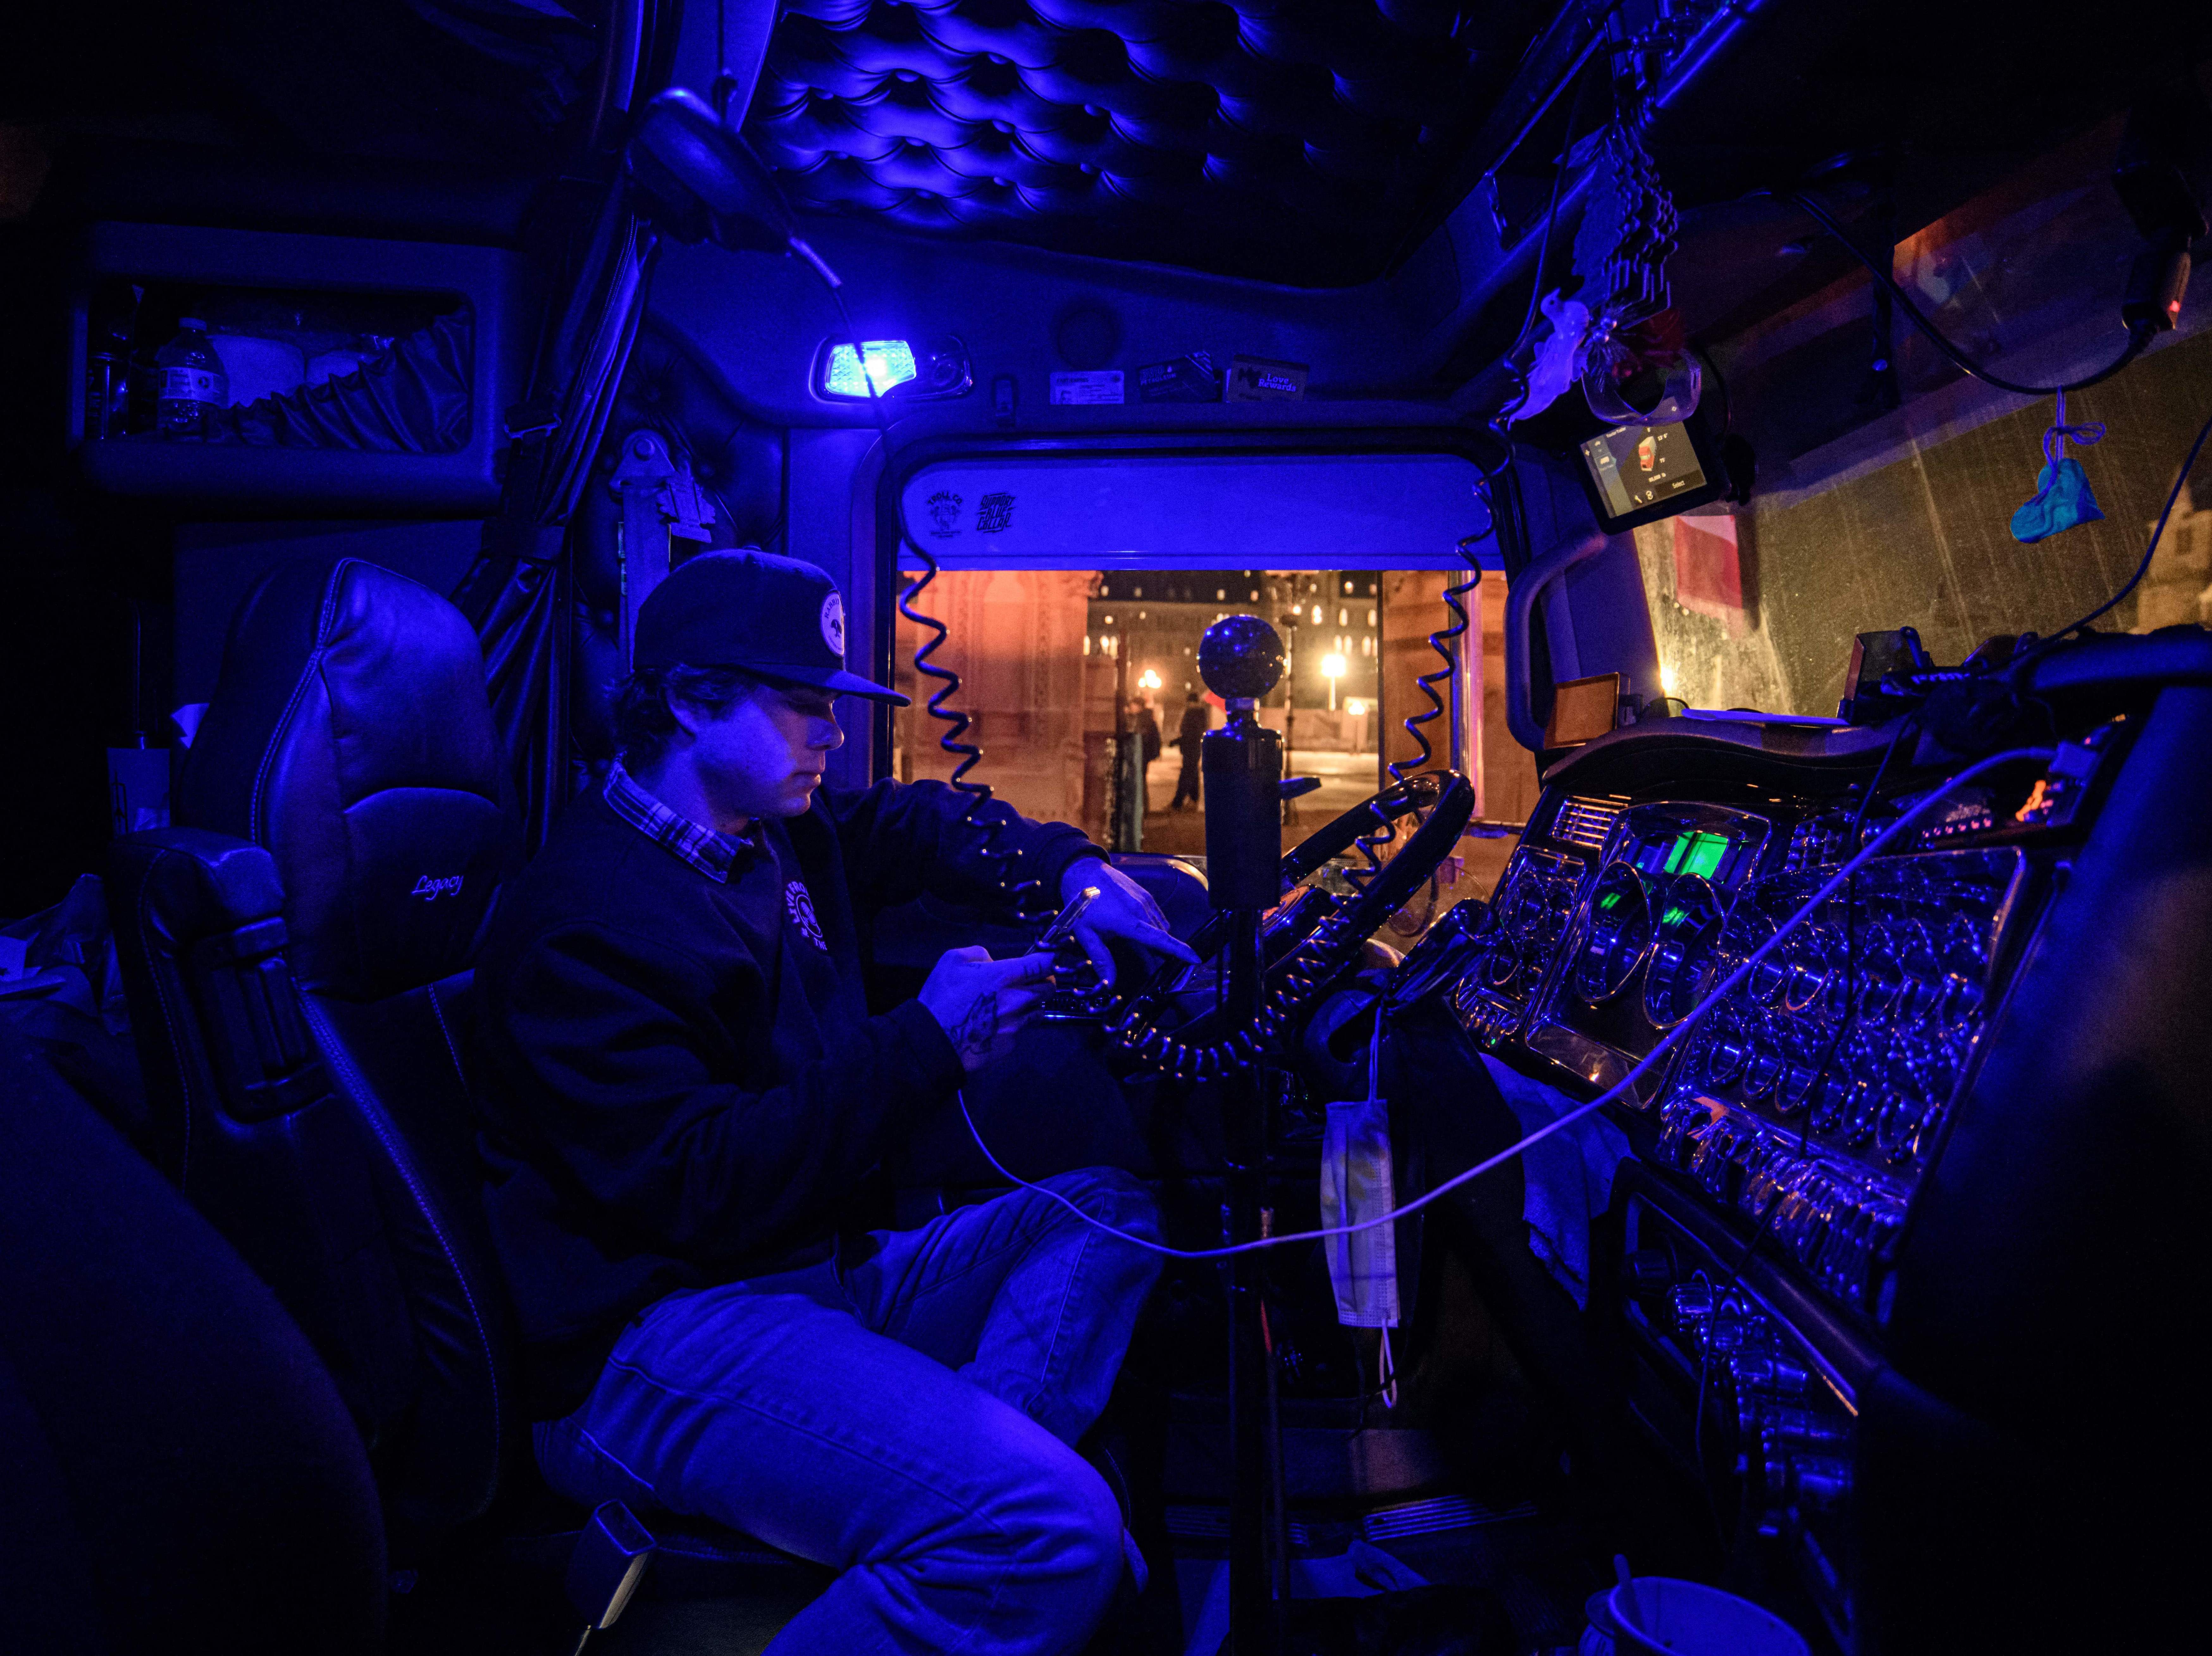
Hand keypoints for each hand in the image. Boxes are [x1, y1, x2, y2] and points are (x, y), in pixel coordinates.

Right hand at [918, 946, 1057, 1072]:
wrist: (932, 1041)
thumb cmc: (940, 998)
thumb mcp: (952, 961)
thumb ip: (978, 954)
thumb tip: (993, 961)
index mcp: (1005, 976)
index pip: (1045, 964)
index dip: (1050, 960)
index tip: (1046, 960)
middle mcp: (1017, 1000)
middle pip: (1049, 989)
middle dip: (1043, 983)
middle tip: (1029, 982)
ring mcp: (1016, 1025)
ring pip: (1037, 1012)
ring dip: (1029, 1006)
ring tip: (1009, 1006)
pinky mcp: (1010, 1045)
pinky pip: (1019, 1032)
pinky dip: (1011, 1027)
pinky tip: (993, 1027)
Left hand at [1060, 861, 1200, 987]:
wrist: (1083, 871)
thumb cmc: (1081, 904)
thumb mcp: (1085, 934)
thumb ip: (1101, 959)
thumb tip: (1110, 984)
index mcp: (1128, 922)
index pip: (1160, 940)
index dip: (1180, 951)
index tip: (1195, 959)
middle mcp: (1141, 910)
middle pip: (1162, 936)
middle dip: (1164, 952)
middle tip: (1156, 965)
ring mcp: (1145, 900)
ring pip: (1161, 925)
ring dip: (1158, 938)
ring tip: (1144, 945)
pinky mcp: (1145, 894)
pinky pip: (1157, 914)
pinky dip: (1155, 925)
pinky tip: (1141, 929)